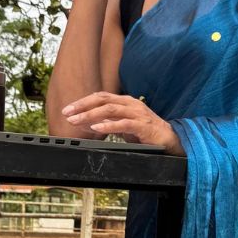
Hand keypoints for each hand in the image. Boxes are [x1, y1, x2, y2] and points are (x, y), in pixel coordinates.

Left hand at [61, 92, 185, 155]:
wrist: (170, 140)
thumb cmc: (146, 133)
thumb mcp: (124, 125)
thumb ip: (109, 122)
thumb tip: (89, 122)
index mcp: (125, 102)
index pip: (101, 97)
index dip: (83, 101)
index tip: (68, 109)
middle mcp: (130, 104)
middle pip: (102, 100)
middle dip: (83, 106)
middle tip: (67, 113)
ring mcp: (137, 114)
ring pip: (110, 110)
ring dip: (91, 114)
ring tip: (77, 120)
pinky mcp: (143, 126)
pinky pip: (123, 123)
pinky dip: (108, 125)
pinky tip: (96, 127)